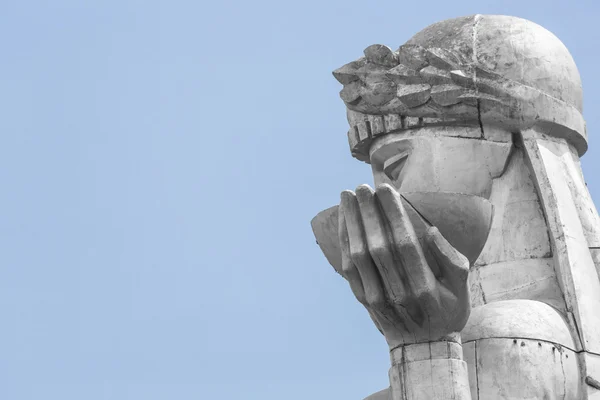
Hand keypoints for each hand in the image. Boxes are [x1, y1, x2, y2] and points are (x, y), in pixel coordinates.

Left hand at [338, 184, 470, 348]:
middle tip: (362, 186)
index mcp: (424, 288)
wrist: (422, 349)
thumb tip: (432, 231)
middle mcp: (397, 293)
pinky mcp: (363, 299)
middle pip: (378, 246)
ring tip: (348, 196)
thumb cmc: (446, 311)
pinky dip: (344, 241)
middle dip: (368, 213)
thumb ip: (452, 260)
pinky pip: (348, 267)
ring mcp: (377, 298)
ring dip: (351, 223)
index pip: (404, 243)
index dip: (393, 214)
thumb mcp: (462, 289)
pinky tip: (344, 221)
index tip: (386, 189)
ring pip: (359, 255)